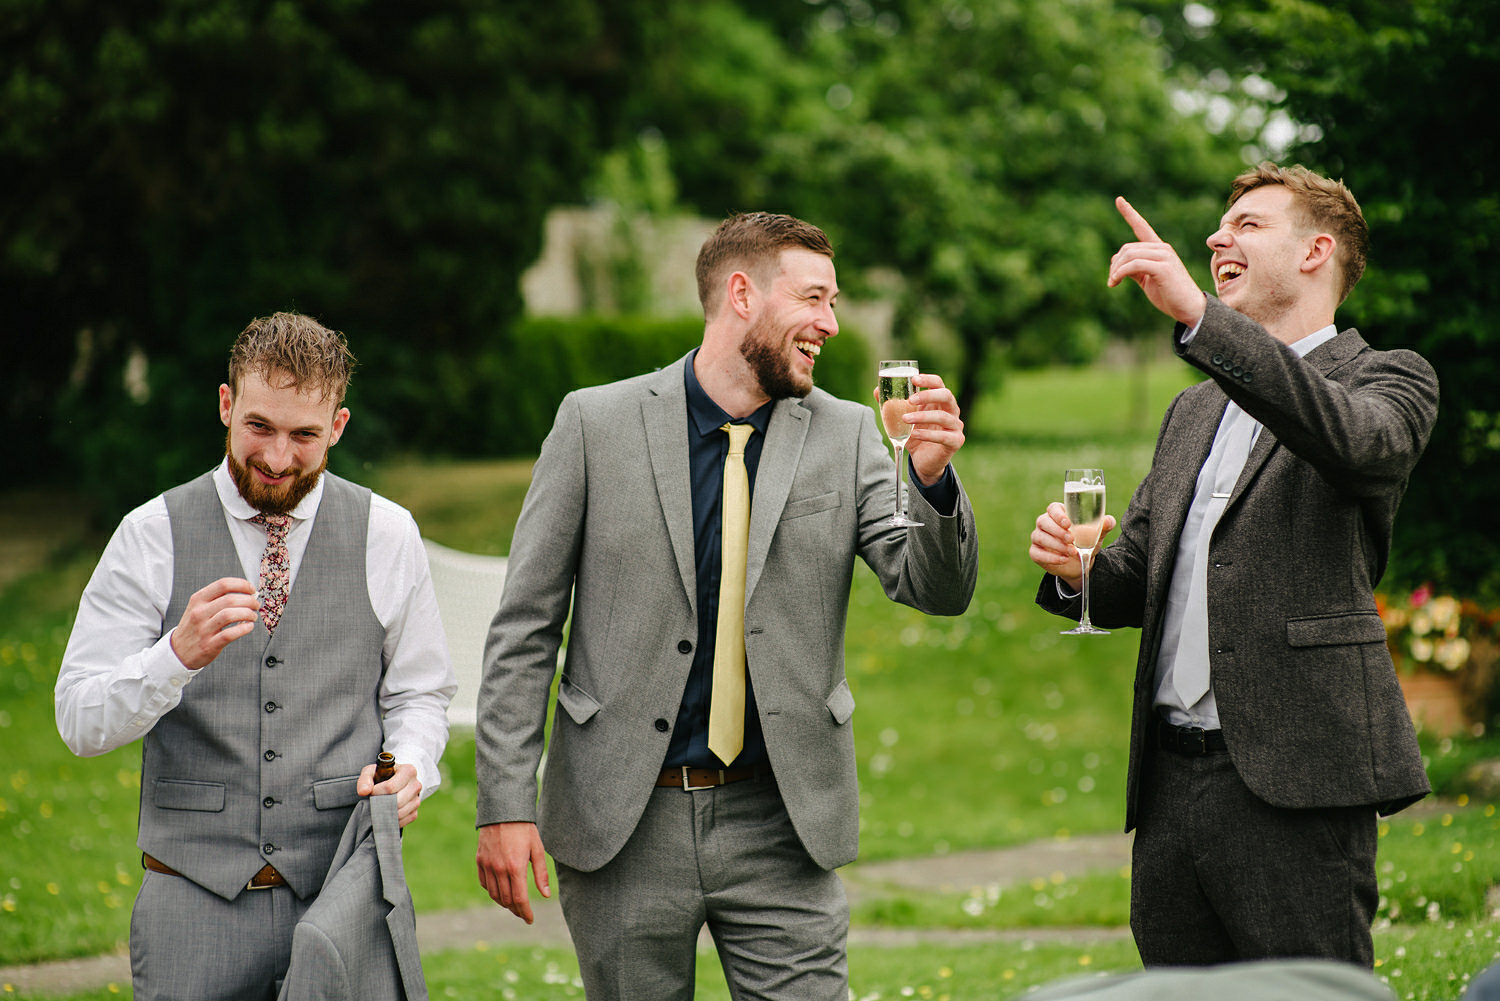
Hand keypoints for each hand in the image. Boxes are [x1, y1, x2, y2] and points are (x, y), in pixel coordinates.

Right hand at [168, 577, 260, 669]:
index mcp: (198, 599)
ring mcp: (203, 629)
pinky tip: (248, 627)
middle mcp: (199, 612)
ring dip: (248, 614)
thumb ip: (218, 599)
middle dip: (249, 600)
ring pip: (230, 615)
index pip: (223, 584)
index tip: (251, 589)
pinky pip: (230, 634)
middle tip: (255, 604)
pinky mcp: (209, 644)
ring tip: (253, 616)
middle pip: (230, 599)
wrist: (178, 651)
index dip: (242, 585)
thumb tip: (246, 593)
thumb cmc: (193, 627)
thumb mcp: (198, 607)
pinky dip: (244, 629)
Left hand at [358, 761, 422, 826]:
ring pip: (399, 813)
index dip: (376, 792)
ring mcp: (417, 799)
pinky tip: (386, 813)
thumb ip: (365, 779)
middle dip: (381, 805)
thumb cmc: (382, 775)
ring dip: (386, 814)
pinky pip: (402, 821)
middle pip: (397, 802)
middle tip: (374, 802)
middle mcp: (416, 785)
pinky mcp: (415, 812)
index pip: (389, 787)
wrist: (395, 781)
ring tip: (379, 807)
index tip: (371, 792)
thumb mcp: (372, 772)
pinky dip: (391, 820)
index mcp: (409, 771)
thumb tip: (363, 792)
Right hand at [476, 821, 550, 922]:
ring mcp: (487, 865)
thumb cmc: (525, 829)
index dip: (525, 913)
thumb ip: (541, 874)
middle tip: (523, 913)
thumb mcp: (538, 849)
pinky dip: (492, 891)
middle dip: (516, 910)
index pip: (520, 899)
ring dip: (504, 903)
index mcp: (516, 868)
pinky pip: (484, 883)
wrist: (503, 811)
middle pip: (506, 900)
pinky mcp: (480, 860)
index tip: (530, 920)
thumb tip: (546, 895)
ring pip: (494, 894)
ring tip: (513, 904)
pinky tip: (500, 891)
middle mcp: (499, 869)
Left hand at [901, 373, 965, 485]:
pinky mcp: (956, 441)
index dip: (928, 379)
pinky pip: (944, 436)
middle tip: (910, 400)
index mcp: (939, 400)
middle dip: (927, 395)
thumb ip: (892, 405)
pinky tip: (914, 434)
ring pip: (943, 416)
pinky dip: (928, 435)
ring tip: (905, 419)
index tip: (913, 379)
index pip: (938, 383)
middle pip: (946, 395)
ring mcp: (956, 426)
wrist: (923, 460)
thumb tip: (876, 390)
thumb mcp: (902, 419)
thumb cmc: (915, 435)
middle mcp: (951, 410)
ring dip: (922, 416)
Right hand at [1029, 502, 1117, 591]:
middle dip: (1057, 531)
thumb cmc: (1086, 542)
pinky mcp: (1036, 552)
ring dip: (1056, 545)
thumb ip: (1102, 526)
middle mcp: (1045, 524)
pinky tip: (1063, 560)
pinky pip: (1037, 553)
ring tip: (1072, 552)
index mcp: (1058, 514)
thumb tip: (1109, 521)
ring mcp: (1038, 537)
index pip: (1052, 508)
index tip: (1067, 523)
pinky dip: (1050, 557)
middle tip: (1072, 539)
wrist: (1080, 563)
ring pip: (1040, 537)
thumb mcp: (1096, 535)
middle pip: (1043, 521)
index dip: (1057, 514)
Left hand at [1107, 196, 1205, 327]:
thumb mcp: (1147, 280)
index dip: (1129, 213)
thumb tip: (1114, 261)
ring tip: (1112, 283)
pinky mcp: (1163, 267)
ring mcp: (1164, 256)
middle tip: (1111, 281)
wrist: (1190, 309)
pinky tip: (1115, 281)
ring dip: (1115, 270)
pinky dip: (1120, 272)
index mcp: (1159, 250)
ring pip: (1129, 255)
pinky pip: (1134, 264)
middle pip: (1127, 248)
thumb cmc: (1169, 296)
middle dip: (1114, 264)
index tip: (1119, 200)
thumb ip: (1134, 269)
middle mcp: (1163, 249)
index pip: (1142, 227)